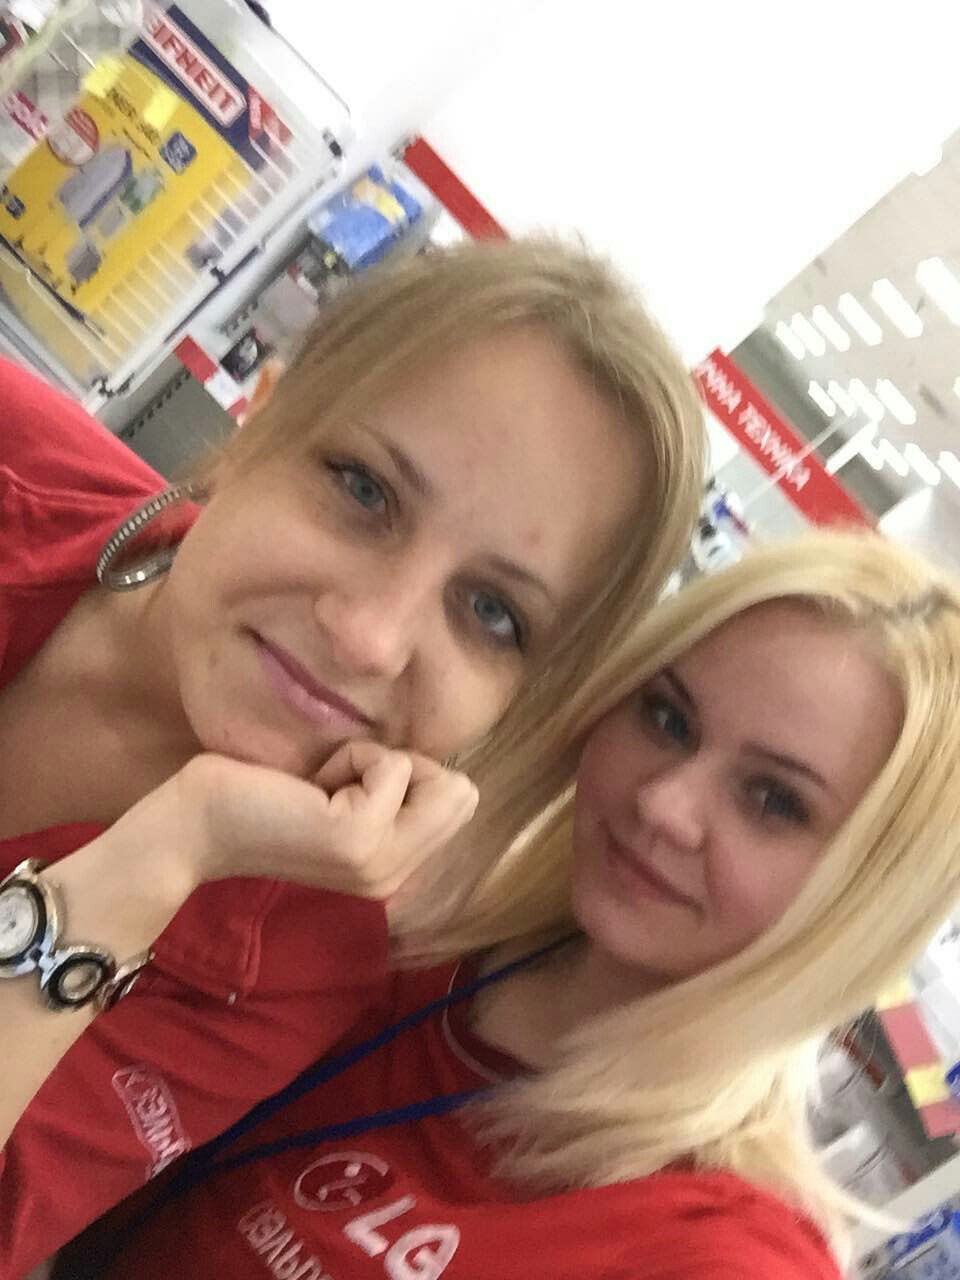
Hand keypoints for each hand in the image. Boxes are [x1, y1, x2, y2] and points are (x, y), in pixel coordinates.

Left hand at [167, 743, 478, 898]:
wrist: (196, 826)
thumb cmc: (262, 800)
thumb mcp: (349, 804)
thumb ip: (397, 801)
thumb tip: (440, 767)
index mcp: (396, 871)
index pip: (462, 803)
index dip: (414, 775)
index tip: (352, 788)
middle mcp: (396, 877)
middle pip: (463, 792)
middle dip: (407, 765)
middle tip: (343, 784)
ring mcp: (379, 862)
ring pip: (436, 777)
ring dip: (378, 761)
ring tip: (326, 787)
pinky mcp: (357, 837)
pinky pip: (393, 765)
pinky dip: (354, 757)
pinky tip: (310, 787)